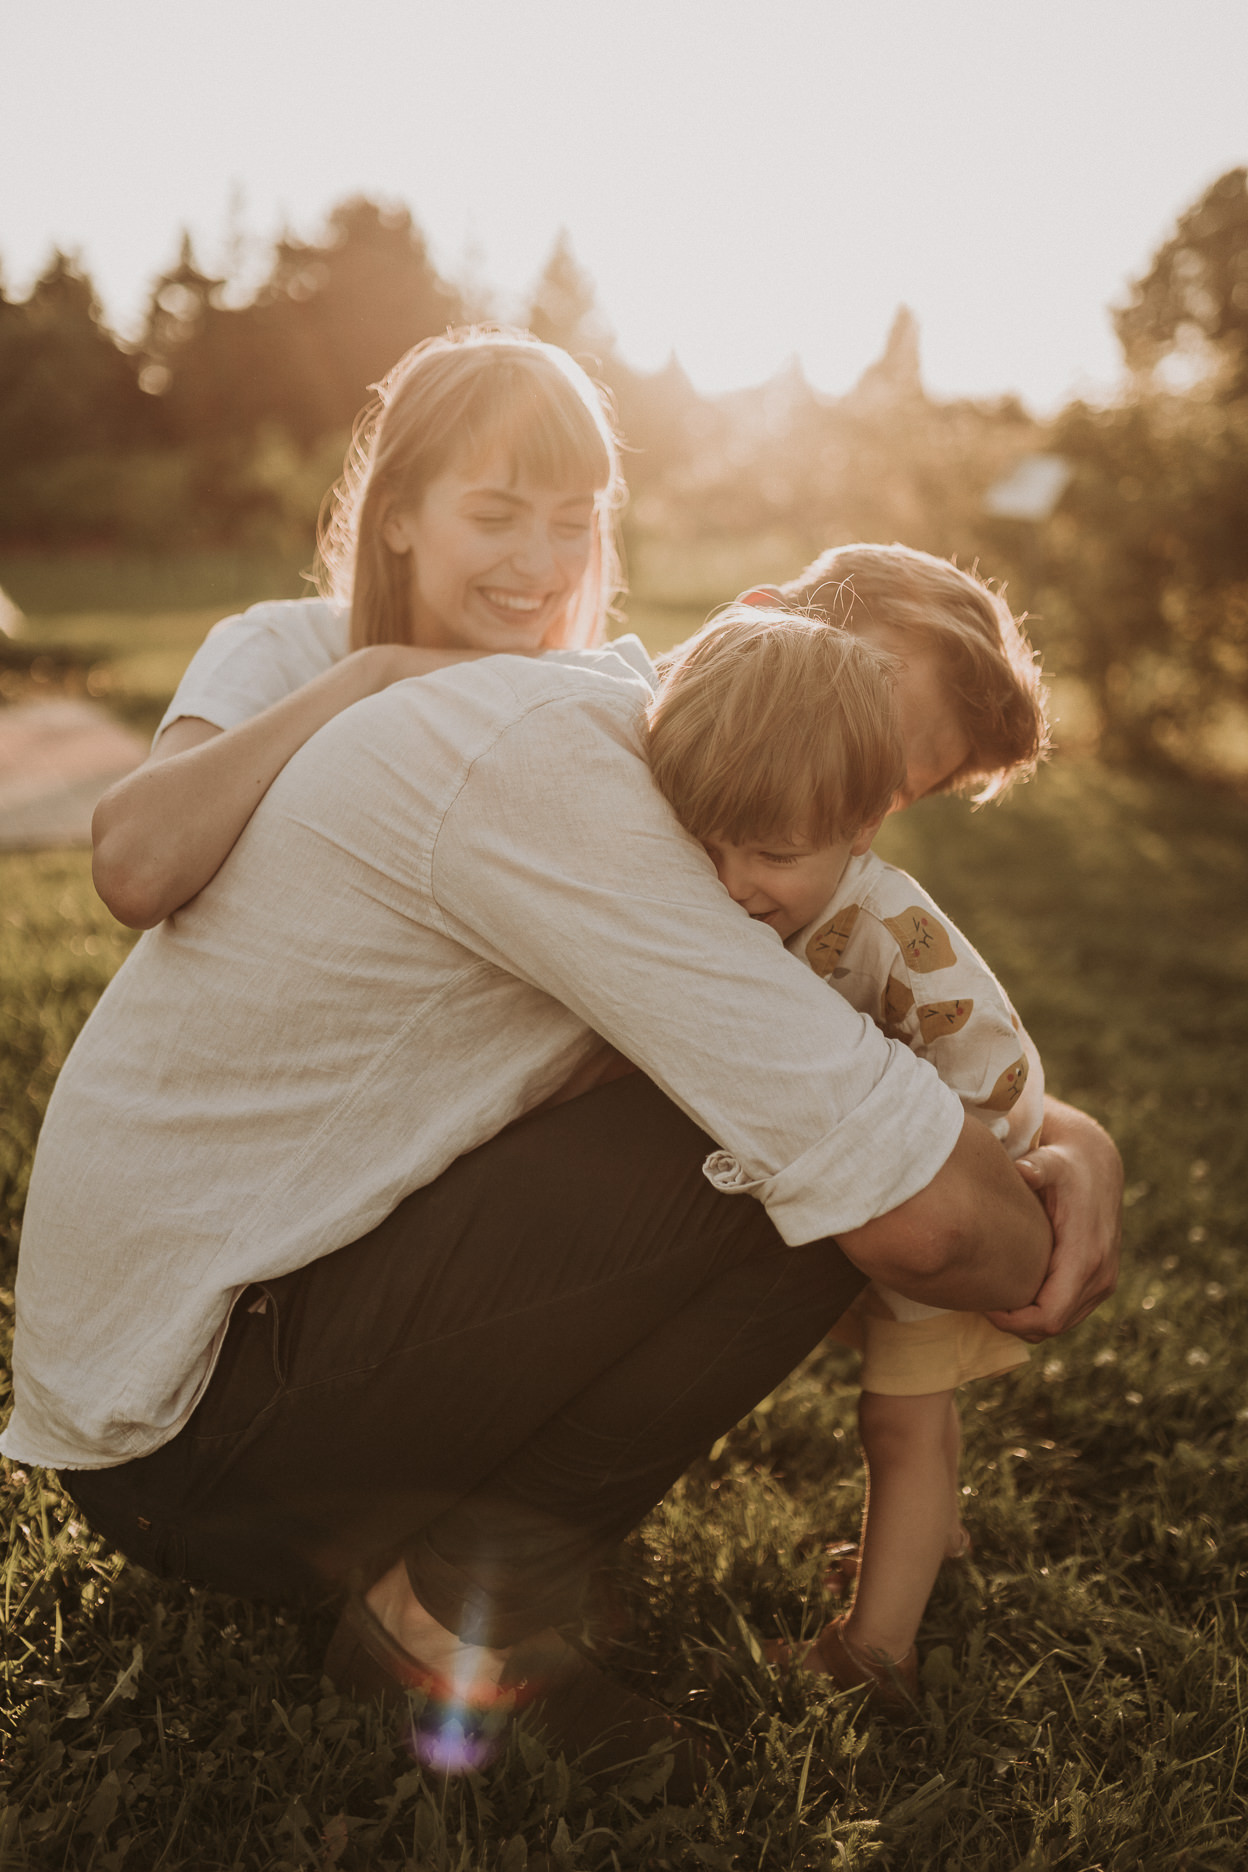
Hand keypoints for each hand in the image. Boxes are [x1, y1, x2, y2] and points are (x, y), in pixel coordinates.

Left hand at [985, 1098, 1122, 1341]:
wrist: (1096, 1163)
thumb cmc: (1065, 1164)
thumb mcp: (1050, 1161)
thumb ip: (1037, 1168)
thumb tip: (1023, 1170)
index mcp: (1085, 1257)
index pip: (1049, 1317)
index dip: (1014, 1321)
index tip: (984, 1304)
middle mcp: (1100, 1275)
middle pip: (1052, 1327)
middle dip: (1015, 1322)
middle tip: (980, 1299)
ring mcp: (1103, 1281)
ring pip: (1061, 1324)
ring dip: (1027, 1319)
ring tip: (993, 1293)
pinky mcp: (1100, 1280)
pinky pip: (1068, 1312)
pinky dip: (1041, 1310)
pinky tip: (1014, 1286)